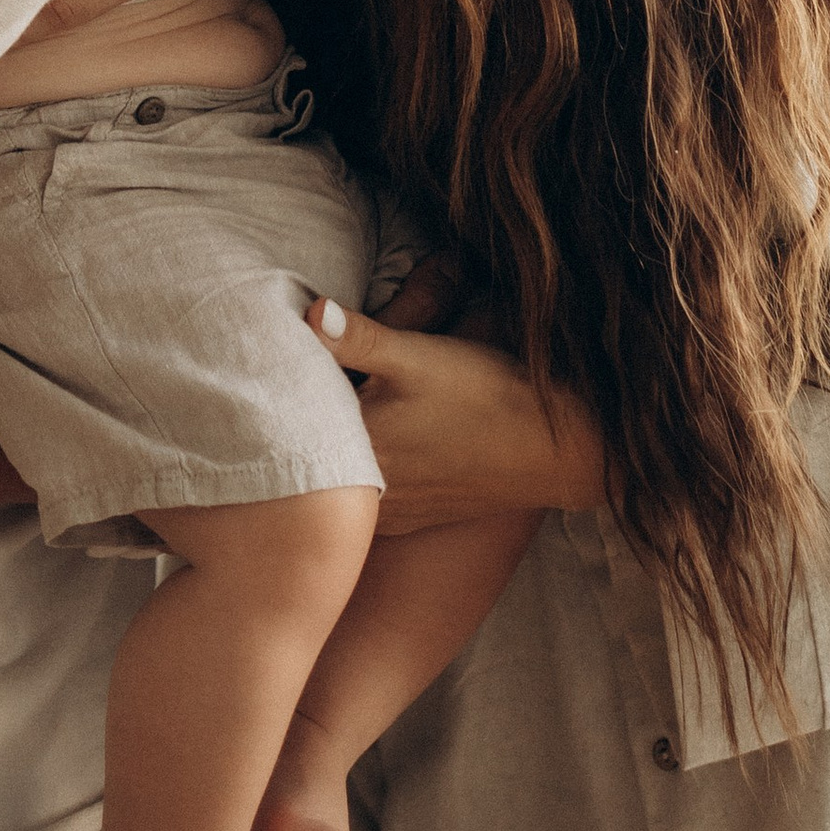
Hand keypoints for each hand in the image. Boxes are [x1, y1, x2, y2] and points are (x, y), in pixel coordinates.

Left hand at [308, 300, 605, 533]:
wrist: (555, 451)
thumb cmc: (485, 396)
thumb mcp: (418, 354)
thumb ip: (357, 336)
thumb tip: (308, 312)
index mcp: (355, 446)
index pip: (295, 419)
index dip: (285, 388)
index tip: (274, 364)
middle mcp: (363, 491)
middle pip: (315, 450)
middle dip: (303, 420)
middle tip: (293, 384)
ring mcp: (389, 511)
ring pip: (339, 479)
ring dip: (330, 453)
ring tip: (324, 417)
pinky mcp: (412, 518)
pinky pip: (368, 501)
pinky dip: (360, 478)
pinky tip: (371, 451)